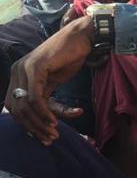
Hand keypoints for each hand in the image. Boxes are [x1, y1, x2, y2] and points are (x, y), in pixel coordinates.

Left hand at [5, 16, 93, 144]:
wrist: (81, 38)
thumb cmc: (69, 57)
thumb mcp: (52, 80)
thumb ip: (42, 95)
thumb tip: (38, 117)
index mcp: (18, 73)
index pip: (14, 105)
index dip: (25, 124)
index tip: (41, 136)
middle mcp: (17, 70)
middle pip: (16, 108)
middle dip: (32, 127)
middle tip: (49, 138)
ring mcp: (24, 68)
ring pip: (25, 106)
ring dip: (39, 123)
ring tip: (53, 133)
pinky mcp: (35, 68)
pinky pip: (36, 98)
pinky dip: (44, 113)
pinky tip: (54, 121)